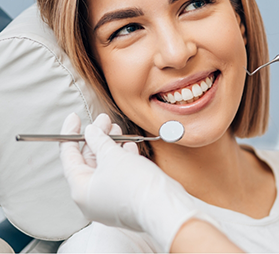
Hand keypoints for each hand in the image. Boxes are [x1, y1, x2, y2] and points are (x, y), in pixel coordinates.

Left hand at [60, 113, 216, 251]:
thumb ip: (99, 140)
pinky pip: (118, 175)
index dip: (70, 133)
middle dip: (96, 137)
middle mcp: (91, 198)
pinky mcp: (124, 200)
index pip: (69, 157)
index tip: (74, 118)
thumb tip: (90, 131)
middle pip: (88, 160)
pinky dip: (121, 158)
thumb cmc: (135, 184)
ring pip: (105, 166)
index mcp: (80, 190)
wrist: (163, 207)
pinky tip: (128, 145)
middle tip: (103, 119)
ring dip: (110, 145)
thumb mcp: (112, 155)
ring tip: (116, 127)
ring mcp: (108, 201)